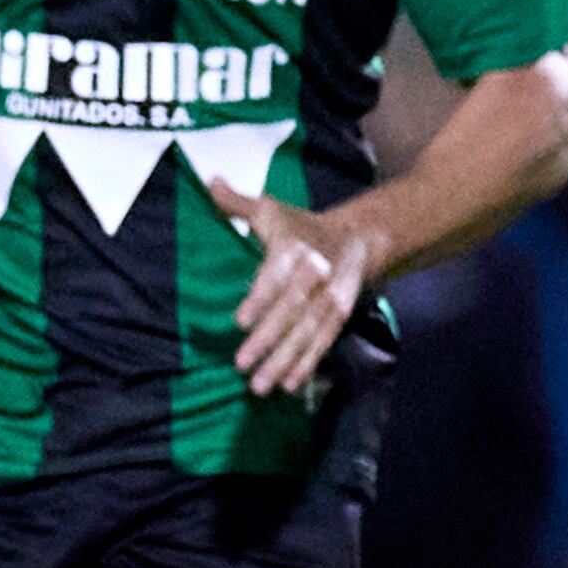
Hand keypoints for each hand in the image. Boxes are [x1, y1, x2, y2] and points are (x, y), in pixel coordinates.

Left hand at [220, 188, 374, 398]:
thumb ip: (237, 203)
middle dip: (268, 339)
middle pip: (291, 310)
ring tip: (261, 386)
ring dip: (284, 360)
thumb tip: (209, 181)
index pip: (275, 276)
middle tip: (241, 365)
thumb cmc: (300, 226)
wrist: (357, 237)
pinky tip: (288, 385)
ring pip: (307, 332)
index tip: (240, 321)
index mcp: (295, 247)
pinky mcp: (340, 315)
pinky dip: (307, 364)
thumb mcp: (271, 209)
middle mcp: (316, 274)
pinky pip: (323, 342)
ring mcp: (331, 297)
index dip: (260, 299)